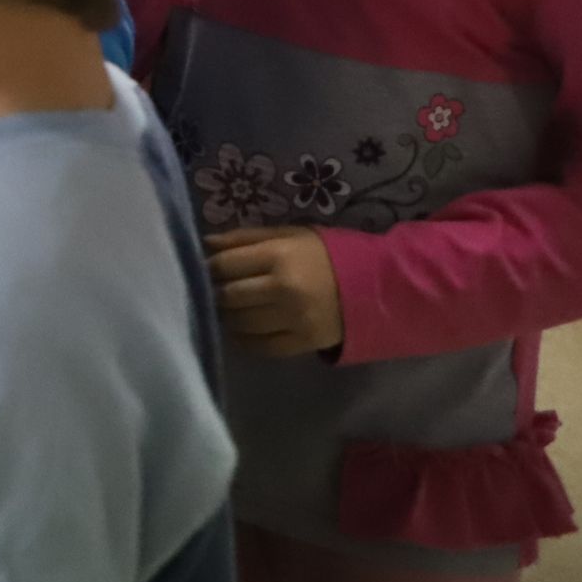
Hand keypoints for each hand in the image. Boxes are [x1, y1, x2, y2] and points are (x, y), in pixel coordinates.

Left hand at [206, 225, 343, 355]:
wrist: (376, 286)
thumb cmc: (325, 254)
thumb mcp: (289, 234)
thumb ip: (245, 238)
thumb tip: (205, 244)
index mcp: (278, 255)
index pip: (224, 265)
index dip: (208, 267)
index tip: (204, 269)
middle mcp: (283, 288)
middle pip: (229, 296)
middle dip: (216, 293)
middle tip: (214, 291)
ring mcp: (294, 318)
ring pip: (241, 323)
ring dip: (228, 317)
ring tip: (229, 309)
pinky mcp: (304, 342)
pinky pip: (262, 347)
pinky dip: (246, 340)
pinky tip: (243, 331)